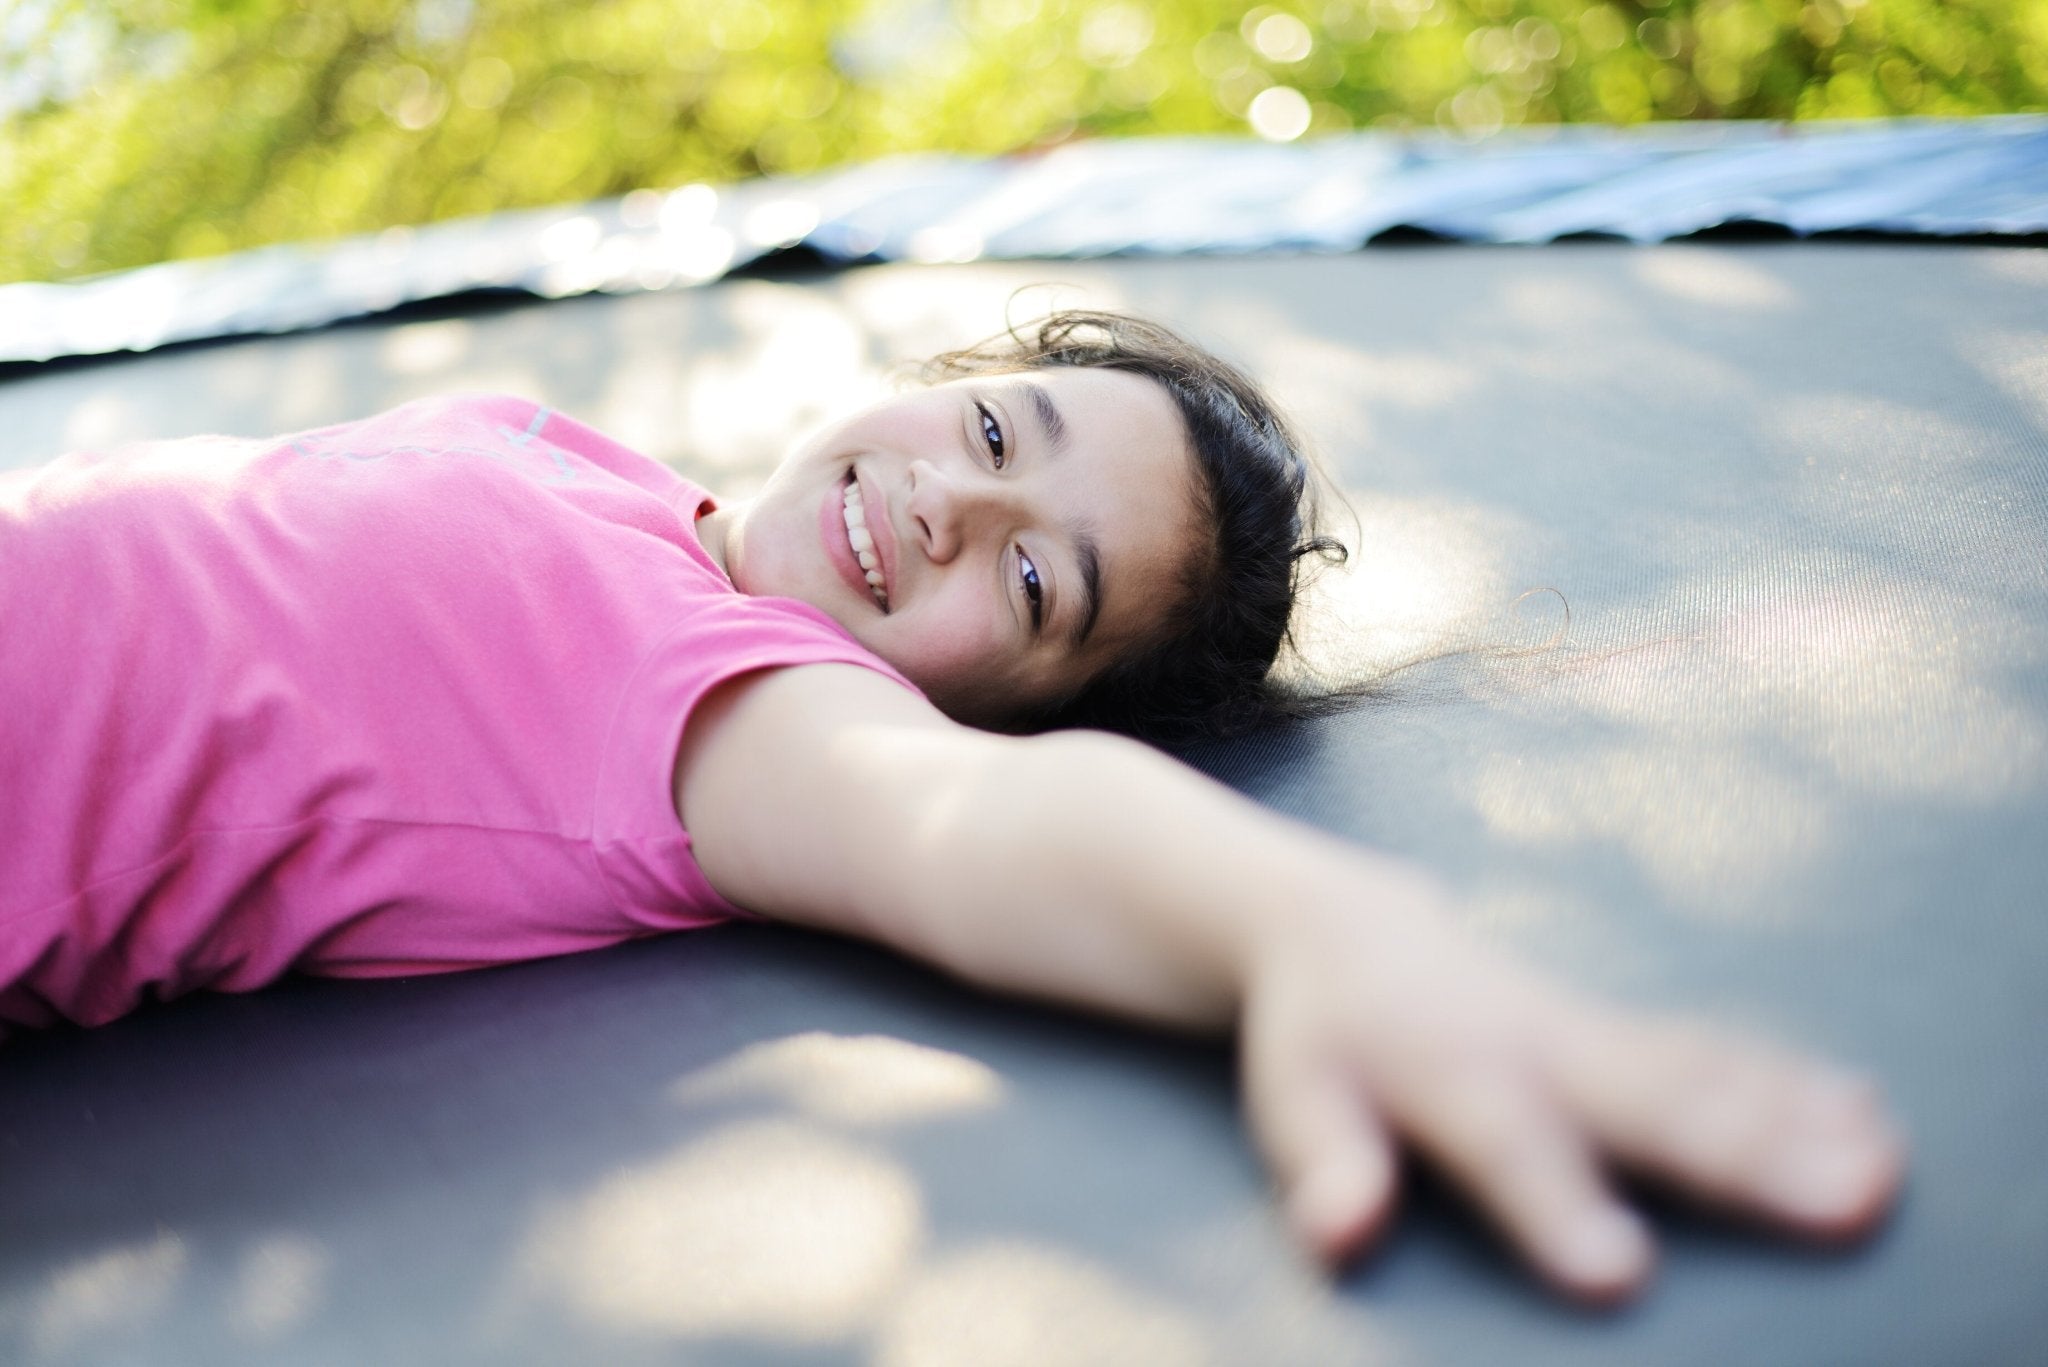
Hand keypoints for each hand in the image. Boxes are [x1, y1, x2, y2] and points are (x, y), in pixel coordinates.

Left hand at [1238, 878, 1904, 1303]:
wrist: (1347, 928)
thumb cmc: (1325, 1040)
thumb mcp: (1297, 1101)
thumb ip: (1327, 1168)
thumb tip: (1340, 1237)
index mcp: (1448, 1074)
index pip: (1507, 1145)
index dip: (1557, 1208)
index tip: (1622, 1276)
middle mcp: (1539, 1045)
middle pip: (1648, 1104)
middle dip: (1744, 1156)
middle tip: (1841, 1205)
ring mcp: (1592, 1029)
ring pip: (1702, 1072)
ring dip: (1796, 1118)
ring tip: (1879, 1168)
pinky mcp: (1625, 1024)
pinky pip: (1716, 1048)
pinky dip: (1790, 1078)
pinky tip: (1866, 1112)